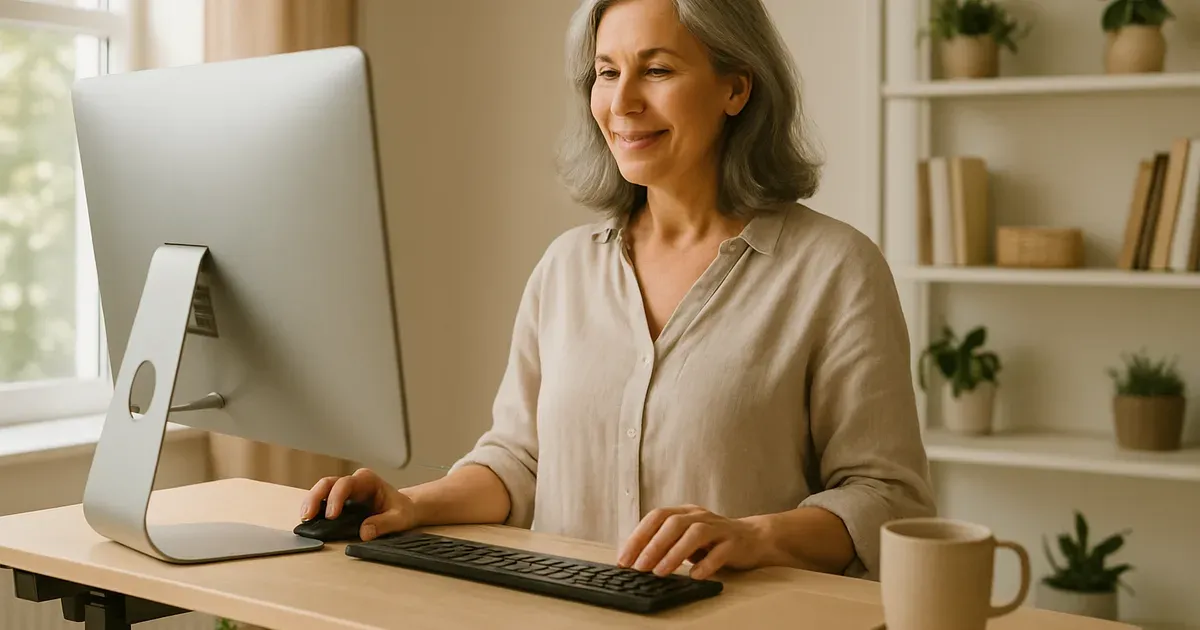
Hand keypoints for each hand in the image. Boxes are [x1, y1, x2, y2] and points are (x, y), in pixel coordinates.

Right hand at [300, 468, 418, 540]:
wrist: (404, 509)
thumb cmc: (402, 510)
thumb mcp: (399, 518)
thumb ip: (384, 523)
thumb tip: (364, 532)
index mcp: (368, 481)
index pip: (346, 483)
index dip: (336, 497)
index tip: (331, 516)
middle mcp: (353, 482)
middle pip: (328, 483)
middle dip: (315, 498)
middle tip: (307, 516)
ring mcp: (344, 491)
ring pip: (321, 490)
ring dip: (310, 503)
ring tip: (304, 519)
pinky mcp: (339, 501)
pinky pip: (322, 501)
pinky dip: (314, 509)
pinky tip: (308, 521)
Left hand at [616, 505, 772, 579]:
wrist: (752, 537)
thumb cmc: (712, 540)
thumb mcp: (685, 537)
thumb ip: (665, 543)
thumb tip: (635, 560)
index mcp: (684, 512)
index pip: (656, 517)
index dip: (638, 536)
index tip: (625, 559)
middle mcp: (699, 515)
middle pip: (674, 523)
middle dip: (653, 545)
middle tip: (640, 567)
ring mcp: (718, 527)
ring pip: (695, 534)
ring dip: (675, 553)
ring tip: (661, 571)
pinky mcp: (734, 542)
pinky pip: (720, 552)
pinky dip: (706, 564)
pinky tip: (695, 576)